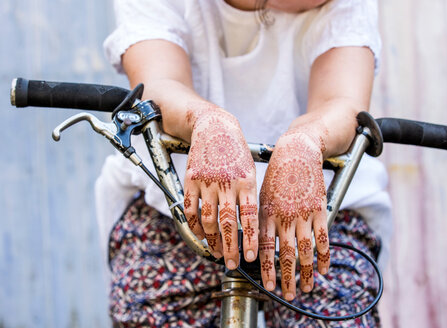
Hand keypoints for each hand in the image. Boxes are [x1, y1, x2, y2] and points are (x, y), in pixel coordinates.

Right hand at [183, 104, 257, 269]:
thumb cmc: (236, 152)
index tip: (249, 257)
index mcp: (246, 181)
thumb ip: (249, 196)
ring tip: (216, 251)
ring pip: (207, 219)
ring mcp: (207, 182)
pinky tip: (199, 234)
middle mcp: (227, 183)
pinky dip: (193, 225)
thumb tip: (250, 226)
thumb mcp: (250, 170)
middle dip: (229, 247)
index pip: (249, 217)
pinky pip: (190, 209)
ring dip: (211, 239)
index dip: (249, 239)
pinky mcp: (191, 180)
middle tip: (230, 264)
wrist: (214, 126)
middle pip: (227, 223)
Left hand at [259, 132, 328, 300]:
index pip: (266, 248)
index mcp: (266, 213)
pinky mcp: (319, 209)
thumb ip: (260, 219)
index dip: (267, 269)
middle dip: (287, 278)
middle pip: (286, 254)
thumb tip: (256, 242)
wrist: (297, 151)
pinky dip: (324, 255)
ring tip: (307, 288)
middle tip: (289, 295)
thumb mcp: (260, 195)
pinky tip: (324, 268)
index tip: (268, 286)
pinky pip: (323, 237)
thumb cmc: (275, 174)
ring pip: (305, 250)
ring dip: (307, 272)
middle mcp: (284, 217)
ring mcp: (303, 214)